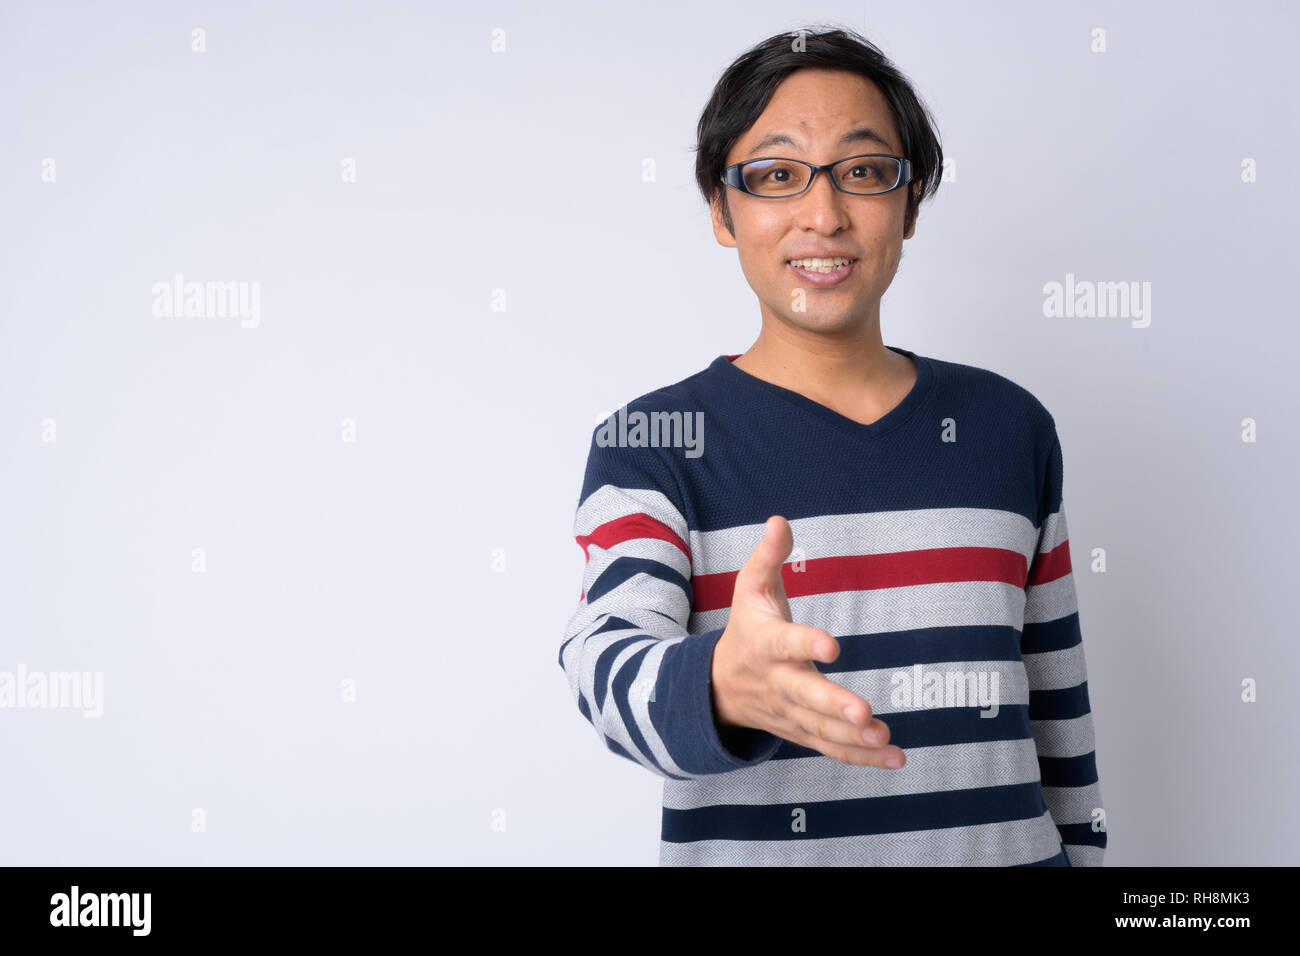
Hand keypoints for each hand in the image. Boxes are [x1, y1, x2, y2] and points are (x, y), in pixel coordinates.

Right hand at [710, 515, 905, 768]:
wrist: (717, 686)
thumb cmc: (746, 628)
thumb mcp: (748, 589)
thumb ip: (767, 556)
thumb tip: (780, 519)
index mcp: (766, 643)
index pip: (785, 643)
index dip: (806, 643)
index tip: (831, 645)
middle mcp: (777, 682)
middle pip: (805, 696)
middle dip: (834, 706)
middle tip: (864, 713)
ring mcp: (789, 712)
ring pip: (820, 729)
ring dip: (853, 739)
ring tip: (885, 738)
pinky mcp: (802, 732)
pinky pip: (830, 749)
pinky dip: (862, 758)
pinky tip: (895, 758)